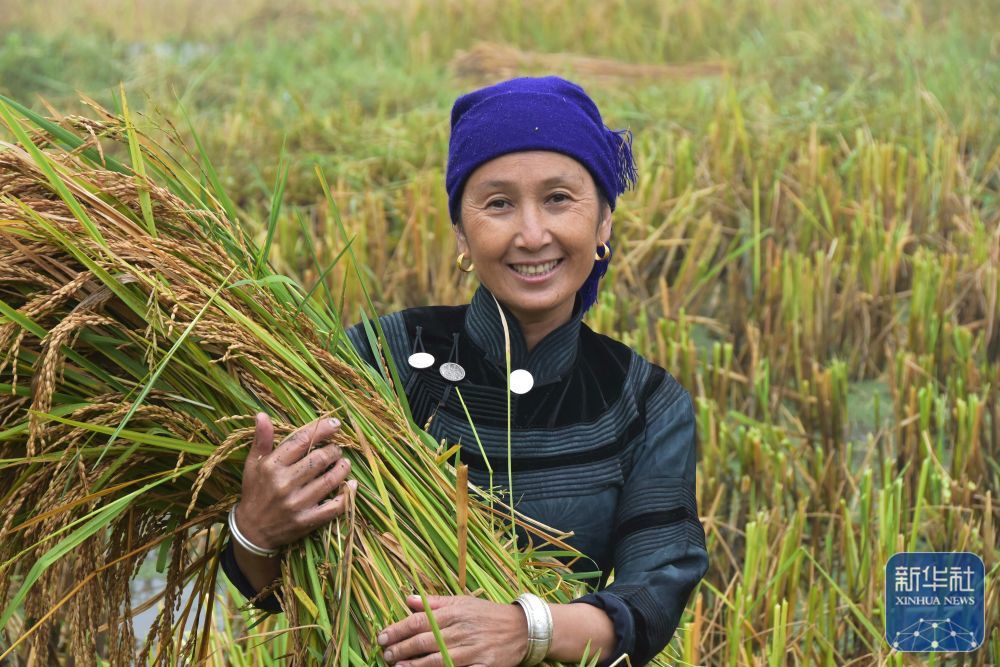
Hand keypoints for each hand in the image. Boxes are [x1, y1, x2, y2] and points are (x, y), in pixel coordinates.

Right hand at [235, 413, 355, 549]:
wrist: (252, 531)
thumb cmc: (255, 492)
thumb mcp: (253, 465)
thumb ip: (261, 440)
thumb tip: (262, 415)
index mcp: (272, 466)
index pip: (301, 441)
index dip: (321, 430)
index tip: (335, 424)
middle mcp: (284, 484)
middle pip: (319, 459)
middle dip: (334, 450)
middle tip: (337, 449)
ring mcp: (297, 503)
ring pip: (330, 480)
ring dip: (342, 468)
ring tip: (344, 463)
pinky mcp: (307, 520)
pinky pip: (334, 506)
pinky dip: (347, 494)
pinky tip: (351, 484)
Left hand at [378, 595, 528, 666]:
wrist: (523, 628)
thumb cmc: (488, 614)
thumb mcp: (463, 602)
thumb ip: (434, 603)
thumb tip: (408, 599)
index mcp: (455, 612)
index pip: (419, 621)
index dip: (398, 630)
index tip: (382, 637)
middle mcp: (461, 630)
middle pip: (424, 642)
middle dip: (401, 649)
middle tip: (385, 655)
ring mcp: (472, 650)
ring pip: (437, 659)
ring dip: (414, 666)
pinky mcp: (483, 666)